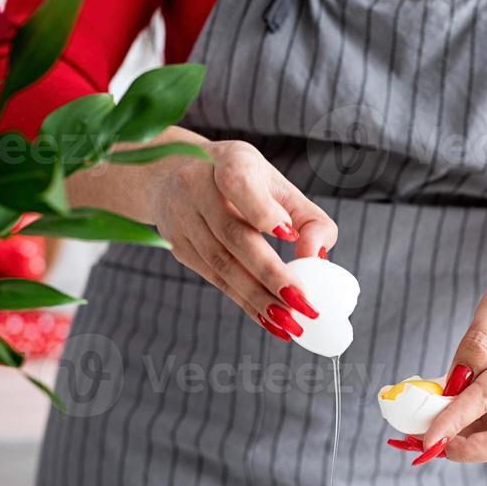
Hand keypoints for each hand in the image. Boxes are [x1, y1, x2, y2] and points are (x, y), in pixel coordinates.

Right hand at [157, 138, 338, 340]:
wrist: (170, 174)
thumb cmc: (239, 180)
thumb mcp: (275, 184)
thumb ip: (307, 217)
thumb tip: (316, 257)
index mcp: (228, 163)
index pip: (238, 183)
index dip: (261, 210)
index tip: (287, 234)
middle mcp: (197, 188)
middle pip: (233, 235)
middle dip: (270, 273)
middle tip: (302, 303)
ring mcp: (183, 219)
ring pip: (222, 264)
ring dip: (258, 297)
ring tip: (289, 322)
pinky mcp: (179, 246)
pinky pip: (214, 278)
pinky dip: (244, 301)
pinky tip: (268, 319)